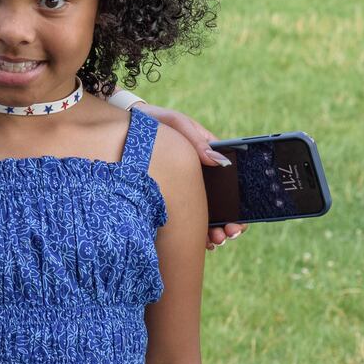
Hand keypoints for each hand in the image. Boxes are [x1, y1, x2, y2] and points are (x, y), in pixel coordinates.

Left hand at [134, 103, 246, 250]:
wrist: (125, 127)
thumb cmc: (154, 122)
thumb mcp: (177, 124)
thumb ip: (197, 140)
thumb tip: (220, 161)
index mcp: (206, 160)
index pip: (229, 185)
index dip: (238, 206)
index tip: (238, 220)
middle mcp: (198, 178)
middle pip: (221, 207)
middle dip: (228, 225)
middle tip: (227, 233)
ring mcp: (183, 190)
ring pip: (204, 217)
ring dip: (214, 232)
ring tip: (213, 240)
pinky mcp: (167, 198)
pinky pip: (183, 219)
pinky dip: (193, 233)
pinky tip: (198, 241)